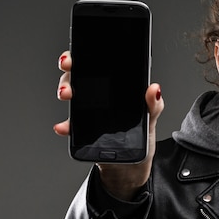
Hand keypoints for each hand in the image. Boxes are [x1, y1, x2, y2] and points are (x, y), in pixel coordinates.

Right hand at [54, 51, 163, 199]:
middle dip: (70, 70)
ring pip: (71, 94)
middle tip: (69, 69)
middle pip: (78, 75)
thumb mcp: (151, 117)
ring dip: (65, 90)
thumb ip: (153, 104)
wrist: (133, 164)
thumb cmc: (142, 135)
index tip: (77, 54)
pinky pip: (69, 124)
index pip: (97, 63)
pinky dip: (65, 125)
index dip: (84, 54)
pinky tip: (63, 126)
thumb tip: (154, 89)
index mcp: (115, 86)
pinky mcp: (82, 130)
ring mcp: (88, 111)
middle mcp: (98, 94)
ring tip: (68, 95)